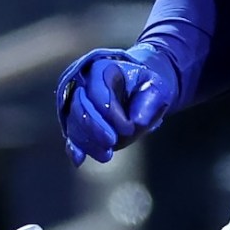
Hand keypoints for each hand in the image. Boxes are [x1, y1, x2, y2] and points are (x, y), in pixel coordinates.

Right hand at [56, 46, 179, 164]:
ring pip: (74, 122)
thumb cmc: (148, 86)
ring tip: (106, 155)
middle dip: (94, 127)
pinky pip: (72, 134)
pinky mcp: (80, 122)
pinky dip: (74, 147)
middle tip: (111, 142)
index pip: (98, 92)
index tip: (130, 128)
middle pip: (80, 107)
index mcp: (102, 70)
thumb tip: (136, 122)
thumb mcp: (157, 87)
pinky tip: (78, 160)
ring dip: (88, 141)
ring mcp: (80, 104)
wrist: (140, 91)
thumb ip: (150, 100)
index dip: (111, 112)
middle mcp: (85, 85)